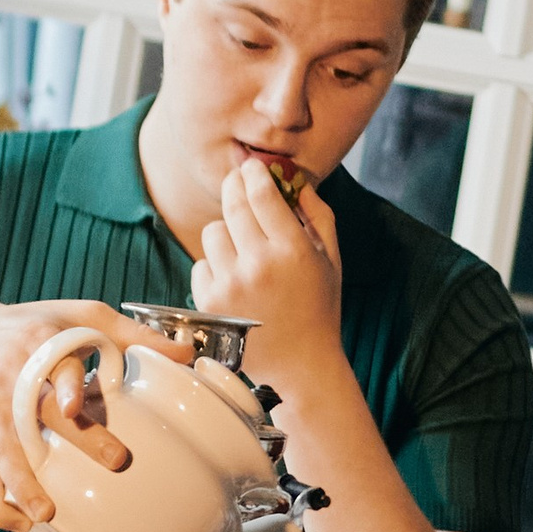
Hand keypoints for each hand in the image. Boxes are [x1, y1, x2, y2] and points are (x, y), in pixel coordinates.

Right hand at [0, 301, 181, 530]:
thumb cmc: (34, 326)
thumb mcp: (82, 315)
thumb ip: (133, 333)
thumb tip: (185, 356)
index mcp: (40, 345)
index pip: (55, 365)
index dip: (65, 384)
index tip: (76, 408)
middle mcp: (11, 380)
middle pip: (37, 413)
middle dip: (72, 439)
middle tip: (113, 462)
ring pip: (0, 451)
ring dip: (20, 484)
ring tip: (44, 515)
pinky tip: (19, 524)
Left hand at [192, 162, 343, 407]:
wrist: (302, 364)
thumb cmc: (320, 308)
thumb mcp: (331, 259)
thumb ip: (318, 214)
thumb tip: (295, 180)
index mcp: (293, 250)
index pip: (263, 194)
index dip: (255, 173)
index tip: (253, 167)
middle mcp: (259, 264)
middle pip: (232, 203)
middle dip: (235, 187)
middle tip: (238, 182)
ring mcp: (230, 284)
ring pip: (213, 231)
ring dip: (226, 231)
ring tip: (243, 248)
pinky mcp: (209, 302)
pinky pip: (201, 263)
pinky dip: (214, 265)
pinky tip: (234, 279)